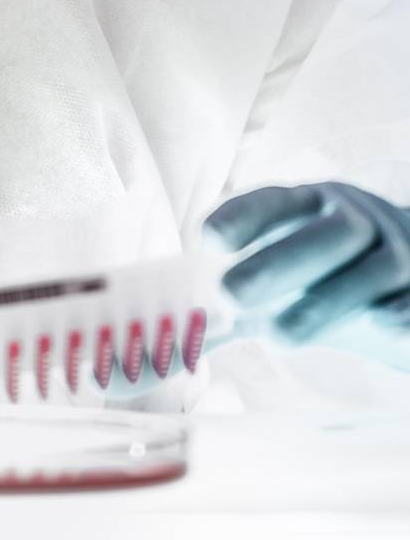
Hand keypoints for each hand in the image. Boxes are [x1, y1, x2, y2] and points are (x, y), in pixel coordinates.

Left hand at [203, 182, 409, 343]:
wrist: (407, 263)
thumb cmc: (322, 273)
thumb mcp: (279, 276)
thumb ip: (228, 310)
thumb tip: (165, 349)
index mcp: (309, 205)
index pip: (275, 202)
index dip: (242, 216)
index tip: (206, 240)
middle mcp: (355, 220)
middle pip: (325, 233)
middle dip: (278, 262)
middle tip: (229, 295)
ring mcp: (396, 253)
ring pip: (372, 268)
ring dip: (326, 301)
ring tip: (277, 337)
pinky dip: (403, 313)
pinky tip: (382, 327)